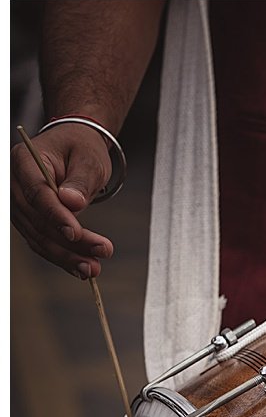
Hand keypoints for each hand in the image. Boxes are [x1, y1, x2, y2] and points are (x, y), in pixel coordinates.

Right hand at [10, 123, 115, 279]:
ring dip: (66, 256)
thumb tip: (72, 203)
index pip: (37, 193)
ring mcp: (19, 203)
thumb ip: (80, 181)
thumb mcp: (89, 158)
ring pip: (38, 235)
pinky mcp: (29, 218)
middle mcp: (15, 183)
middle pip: (38, 219)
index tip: (76, 233)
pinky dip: (62, 255)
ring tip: (92, 269)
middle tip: (99, 255)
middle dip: (69, 242)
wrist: (75, 147)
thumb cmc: (82, 148)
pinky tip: (80, 268)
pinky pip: (41, 240)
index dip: (56, 216)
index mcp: (24, 160)